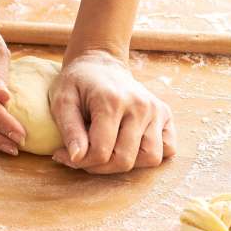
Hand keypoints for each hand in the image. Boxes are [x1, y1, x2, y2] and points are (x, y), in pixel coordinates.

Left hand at [50, 50, 175, 173]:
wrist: (100, 64)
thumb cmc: (77, 83)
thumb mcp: (62, 101)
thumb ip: (69, 130)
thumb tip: (77, 157)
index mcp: (112, 101)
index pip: (101, 151)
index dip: (80, 161)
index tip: (65, 155)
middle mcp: (140, 106)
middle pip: (125, 160)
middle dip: (100, 167)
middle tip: (84, 156)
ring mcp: (156, 110)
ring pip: (150, 158)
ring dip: (126, 163)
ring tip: (107, 151)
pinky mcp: (165, 114)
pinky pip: (167, 148)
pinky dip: (149, 154)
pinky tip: (128, 145)